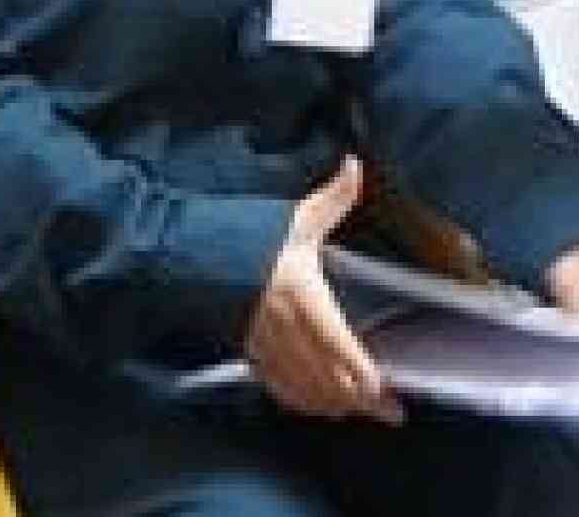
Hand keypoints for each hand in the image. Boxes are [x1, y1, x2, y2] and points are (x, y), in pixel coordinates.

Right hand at [245, 156, 405, 424]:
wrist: (190, 257)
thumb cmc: (249, 237)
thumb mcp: (294, 216)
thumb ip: (332, 197)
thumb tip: (354, 165)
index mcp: (302, 296)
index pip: (337, 344)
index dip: (361, 374)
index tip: (383, 390)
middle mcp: (285, 328)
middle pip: (327, 378)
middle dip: (360, 400)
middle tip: (388, 411)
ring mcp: (265, 345)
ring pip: (304, 388)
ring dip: (334, 404)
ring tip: (363, 410)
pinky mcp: (250, 352)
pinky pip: (278, 387)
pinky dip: (303, 401)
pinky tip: (319, 404)